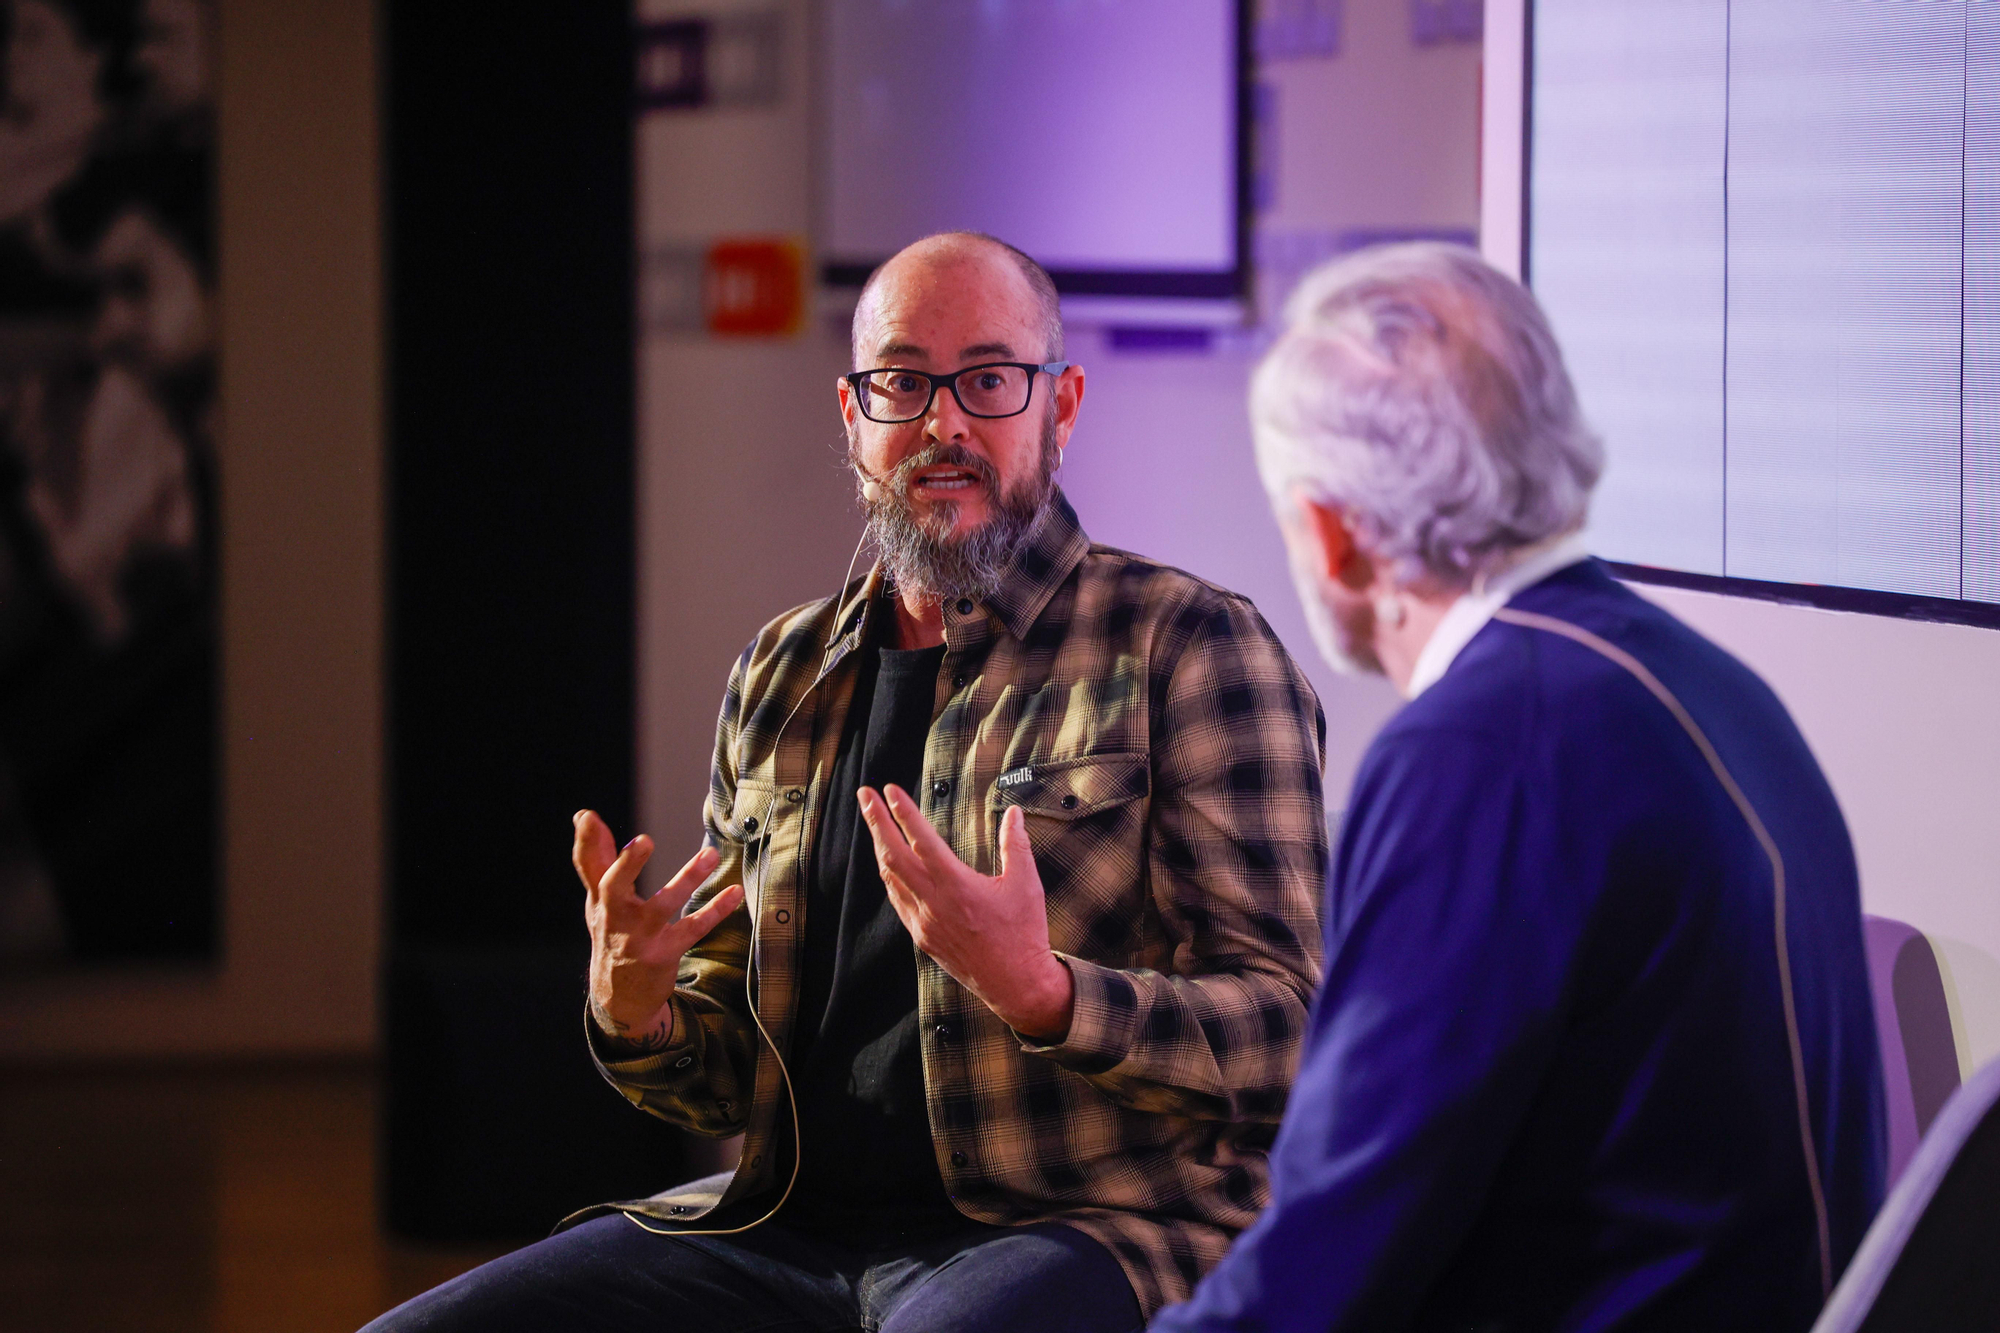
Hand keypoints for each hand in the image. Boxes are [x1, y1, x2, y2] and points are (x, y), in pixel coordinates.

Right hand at [572, 810, 742, 1053]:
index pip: (587, 867)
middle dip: (627, 864)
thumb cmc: (612, 933)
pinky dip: (716, 910)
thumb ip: (596, 858)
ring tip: (711, 855)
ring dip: (688, 879)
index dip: (585, 841)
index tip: (587, 817)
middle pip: (614, 887)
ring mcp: (640, 937)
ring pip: (663, 905)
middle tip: (644, 841)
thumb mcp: (599, 900)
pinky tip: (734, 892)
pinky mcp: (665, 953)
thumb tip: (585, 815)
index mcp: (600, 899)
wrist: (620, 997)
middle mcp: (615, 917)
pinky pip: (693, 928)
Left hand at [857, 785, 1074, 1040]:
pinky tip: (890, 866)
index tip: (890, 790)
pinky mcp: (922, 937)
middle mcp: (934, 902)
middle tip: (865, 796)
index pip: (921, 839)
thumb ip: (1016, 844)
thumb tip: (1012, 814)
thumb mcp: (1026, 884)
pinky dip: (890, 877)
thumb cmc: (1023, 934)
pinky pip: (898, 900)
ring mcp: (924, 922)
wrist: (1016, 983)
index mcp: (957, 885)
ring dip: (879, 847)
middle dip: (876, 822)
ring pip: (890, 878)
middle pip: (893, 854)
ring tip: (874, 823)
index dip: (903, 812)